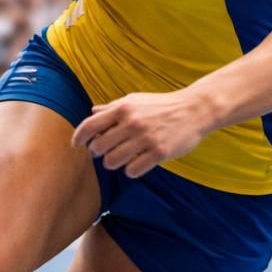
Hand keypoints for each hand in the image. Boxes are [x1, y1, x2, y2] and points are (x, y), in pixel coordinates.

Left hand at [72, 90, 213, 178]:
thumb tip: (92, 111)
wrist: (195, 110)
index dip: (78, 137)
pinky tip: (138, 163)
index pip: (90, 125)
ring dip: (114, 163)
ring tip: (123, 157)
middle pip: (98, 147)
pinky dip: (131, 170)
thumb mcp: (136, 101)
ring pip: (113, 161)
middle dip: (99, 152)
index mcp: (123, 108)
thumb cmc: (162, 106)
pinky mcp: (159, 153)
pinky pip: (132, 170)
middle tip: (107, 151)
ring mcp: (146, 138)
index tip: (76, 145)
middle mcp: (132, 122)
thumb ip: (113, 107)